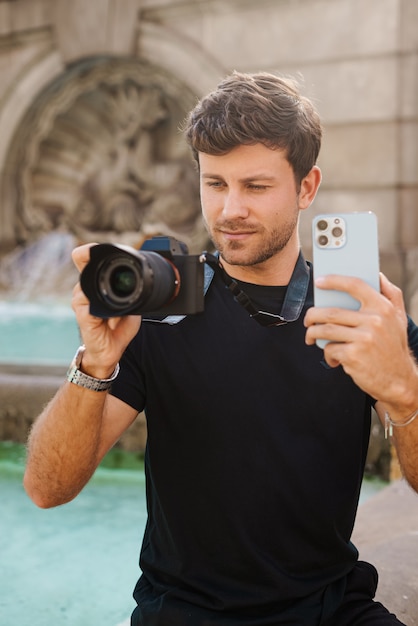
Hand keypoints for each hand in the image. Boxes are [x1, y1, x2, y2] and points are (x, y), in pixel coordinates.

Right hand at [71, 244, 141, 377]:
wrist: (110, 352)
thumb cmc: (118, 329)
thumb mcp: (131, 308)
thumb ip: (133, 295)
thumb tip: (140, 284)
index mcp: (97, 286)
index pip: (87, 262)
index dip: (90, 251)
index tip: (95, 248)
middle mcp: (86, 292)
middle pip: (84, 268)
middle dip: (93, 262)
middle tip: (105, 265)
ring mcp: (81, 303)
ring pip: (84, 285)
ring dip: (101, 288)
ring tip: (114, 301)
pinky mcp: (82, 316)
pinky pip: (85, 304)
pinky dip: (97, 304)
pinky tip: (107, 313)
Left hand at [304, 273, 414, 407]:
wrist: (399, 380)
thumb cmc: (394, 346)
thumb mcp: (399, 318)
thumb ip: (391, 294)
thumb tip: (377, 274)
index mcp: (383, 308)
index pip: (355, 285)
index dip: (334, 281)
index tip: (319, 281)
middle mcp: (374, 321)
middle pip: (331, 312)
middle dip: (312, 315)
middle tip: (308, 320)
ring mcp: (363, 339)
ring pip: (325, 330)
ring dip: (312, 333)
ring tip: (311, 336)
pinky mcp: (353, 356)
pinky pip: (330, 349)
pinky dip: (327, 353)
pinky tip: (332, 358)